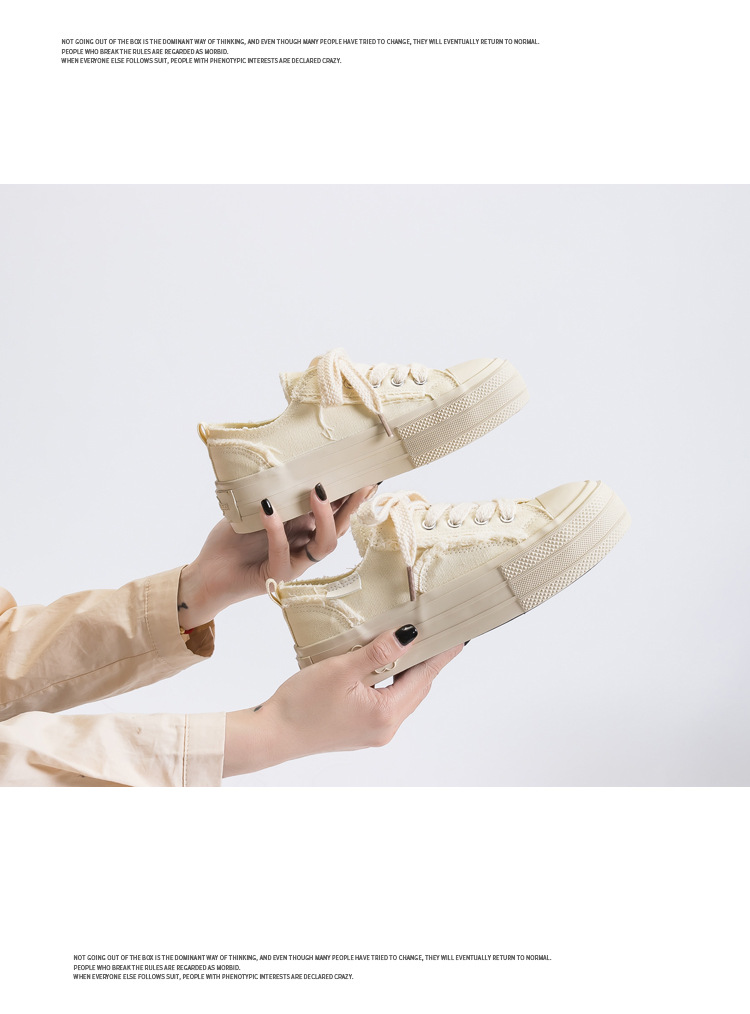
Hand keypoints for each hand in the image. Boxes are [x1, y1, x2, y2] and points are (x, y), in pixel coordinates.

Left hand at [177, 484, 375, 628]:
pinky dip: (275, 529)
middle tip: (361, 481)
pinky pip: (283, 552)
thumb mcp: (256, 508)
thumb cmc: (232, 541)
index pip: (336, 512)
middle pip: (340, 527)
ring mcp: (294, 564)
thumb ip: (276, 493)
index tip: (366, 474)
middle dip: (353, 504)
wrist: (207, 573)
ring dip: (325, 517)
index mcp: (304, 530)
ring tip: (317, 490)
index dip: (353, 496)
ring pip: (324, 545)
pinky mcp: (276, 576)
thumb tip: (289, 463)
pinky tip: (267, 508)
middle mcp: (305, 547)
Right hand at [222, 627, 463, 776]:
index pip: (424, 677)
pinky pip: (386, 703)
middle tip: (440, 634)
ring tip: (415, 645)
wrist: (272, 734)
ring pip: (401, 696)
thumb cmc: (301, 703)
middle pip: (416, 688)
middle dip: (428, 661)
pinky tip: (384, 667)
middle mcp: (386, 728)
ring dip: (408, 671)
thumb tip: (410, 635)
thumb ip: (378, 652)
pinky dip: (391, 683)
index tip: (461, 637)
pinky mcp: (359, 732)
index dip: (442, 655)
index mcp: (386, 713)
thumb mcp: (342, 669)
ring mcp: (373, 733)